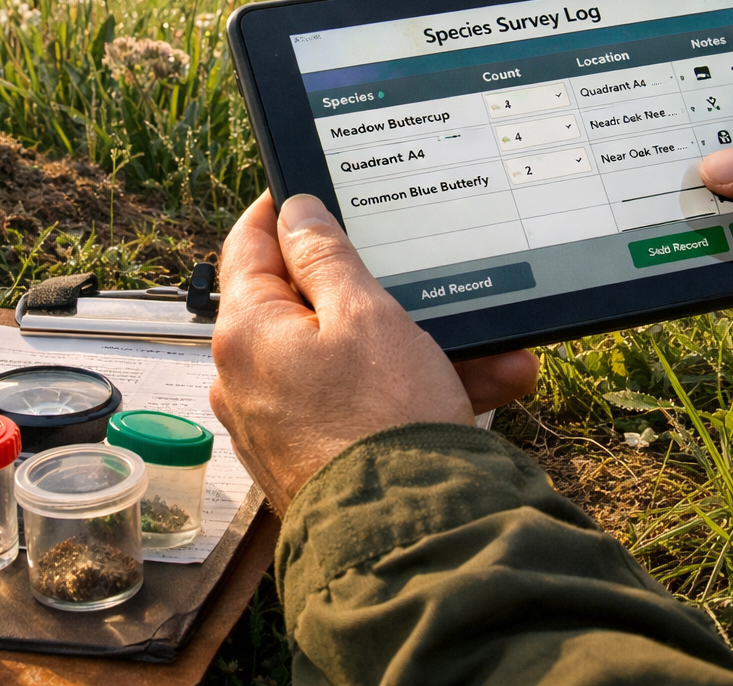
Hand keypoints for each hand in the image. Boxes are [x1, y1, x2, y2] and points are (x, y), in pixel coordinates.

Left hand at [210, 192, 539, 514]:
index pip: (247, 245)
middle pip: (307, 305)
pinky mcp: (308, 457)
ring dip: (414, 349)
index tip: (307, 190)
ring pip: (346, 359)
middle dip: (379, 293)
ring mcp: (274, 422)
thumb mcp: (365, 314)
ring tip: (488, 352)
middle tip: (426, 279)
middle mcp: (244, 378)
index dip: (282, 211)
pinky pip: (356, 404)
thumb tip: (295, 212)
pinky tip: (473, 389)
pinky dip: (405, 393)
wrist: (410, 541)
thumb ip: (325, 255)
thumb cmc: (384, 425)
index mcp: (243, 332)